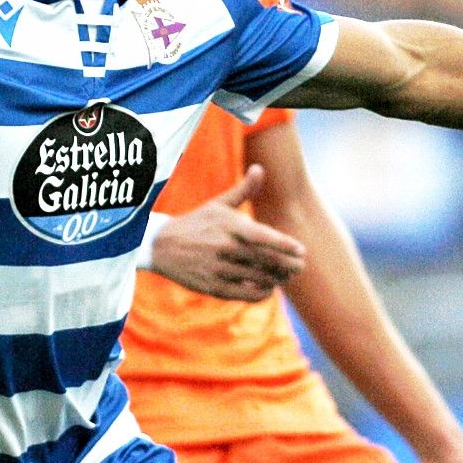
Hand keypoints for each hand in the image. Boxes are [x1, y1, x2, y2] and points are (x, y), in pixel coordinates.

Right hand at [149, 165, 305, 300]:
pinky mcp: (213, 287)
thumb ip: (243, 190)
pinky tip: (268, 288)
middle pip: (266, 260)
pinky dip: (262, 293)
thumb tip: (260, 168)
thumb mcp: (217, 204)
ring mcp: (218, 268)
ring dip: (277, 279)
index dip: (285, 245)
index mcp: (228, 225)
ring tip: (285, 276)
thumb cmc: (196, 223)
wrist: (161, 246)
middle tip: (299, 266)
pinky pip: (246, 294)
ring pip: (258, 278)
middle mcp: (224, 247)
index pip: (263, 236)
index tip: (301, 251)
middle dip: (288, 265)